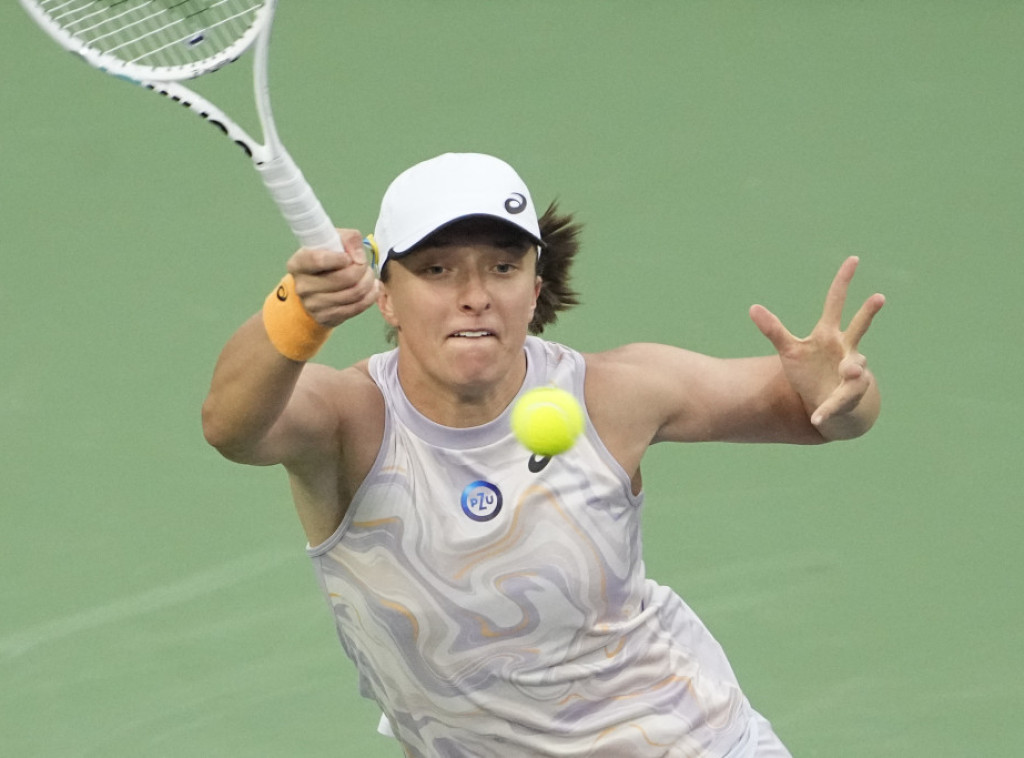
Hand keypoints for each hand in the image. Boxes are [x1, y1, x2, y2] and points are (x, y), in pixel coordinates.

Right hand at [286, 229, 379, 327]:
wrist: (313, 292)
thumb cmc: (324, 263)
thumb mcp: (330, 243)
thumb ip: (347, 239)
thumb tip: (359, 256)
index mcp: (298, 263)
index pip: (318, 260)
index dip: (339, 258)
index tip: (348, 257)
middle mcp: (303, 286)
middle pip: (344, 278)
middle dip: (362, 269)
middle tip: (364, 265)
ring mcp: (313, 304)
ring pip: (354, 293)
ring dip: (368, 282)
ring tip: (368, 275)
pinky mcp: (327, 317)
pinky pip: (357, 307)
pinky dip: (370, 296)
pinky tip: (372, 288)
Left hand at [749, 256, 884, 437]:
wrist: (825, 404)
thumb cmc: (808, 371)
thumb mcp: (789, 350)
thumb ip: (773, 330)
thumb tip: (752, 307)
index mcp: (828, 335)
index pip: (836, 303)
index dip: (843, 282)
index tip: (853, 259)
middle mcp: (845, 349)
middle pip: (859, 328)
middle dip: (868, 313)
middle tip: (879, 296)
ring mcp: (850, 372)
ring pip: (857, 365)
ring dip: (853, 368)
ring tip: (849, 371)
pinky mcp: (846, 397)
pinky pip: (836, 403)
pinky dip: (825, 410)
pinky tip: (816, 418)